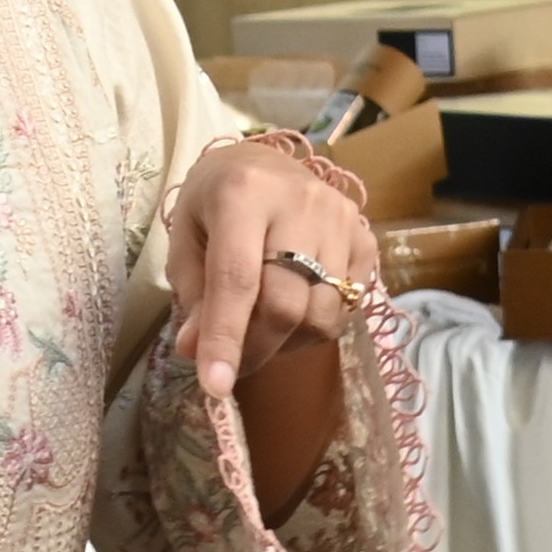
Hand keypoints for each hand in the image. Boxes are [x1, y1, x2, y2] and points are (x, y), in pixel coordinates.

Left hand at [163, 131, 353, 492]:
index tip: (217, 387)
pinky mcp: (365, 237)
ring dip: (289, 341)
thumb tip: (197, 351)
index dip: (226, 337)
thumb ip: (193, 295)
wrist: (259, 163)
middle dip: (257, 348)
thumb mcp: (185, 240)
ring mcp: (341, 219)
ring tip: (264, 329)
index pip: (237, 279)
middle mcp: (299, 202)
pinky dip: (318, 325)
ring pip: (322, 313)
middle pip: (286, 303)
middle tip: (234, 363)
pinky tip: (296, 309)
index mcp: (242, 194)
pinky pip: (349, 307)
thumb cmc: (213, 204)